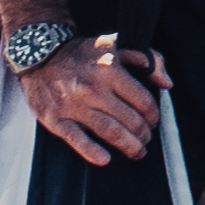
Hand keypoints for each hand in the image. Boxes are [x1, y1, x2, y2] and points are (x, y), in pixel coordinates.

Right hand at [15, 38, 163, 167]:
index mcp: (110, 71)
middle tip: (146, 139)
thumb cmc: (79, 52)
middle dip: (144, 135)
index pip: (143, 102)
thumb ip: (147, 59)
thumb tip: (166, 83)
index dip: (153, 116)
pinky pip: (76, 139)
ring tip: (136, 151)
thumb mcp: (116, 45)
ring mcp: (74, 106)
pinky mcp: (55, 118)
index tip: (153, 121)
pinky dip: (91, 151)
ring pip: (110, 132)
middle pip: (130, 120)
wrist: (37, 53)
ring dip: (129, 146)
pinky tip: (104, 159)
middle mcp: (94, 89)